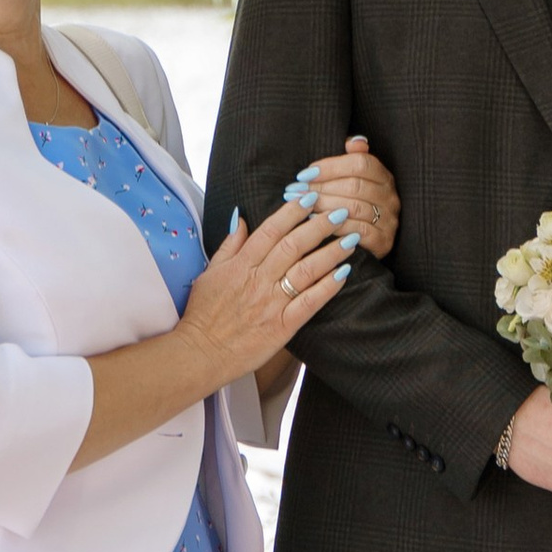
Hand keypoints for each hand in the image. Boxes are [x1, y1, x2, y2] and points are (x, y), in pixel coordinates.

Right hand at [177, 203, 352, 388]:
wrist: (201, 353)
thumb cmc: (203, 314)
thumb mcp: (209, 273)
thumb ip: (229, 245)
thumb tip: (241, 218)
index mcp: (240, 265)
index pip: (270, 230)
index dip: (292, 212)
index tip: (310, 198)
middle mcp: (258, 280)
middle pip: (294, 245)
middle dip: (320, 225)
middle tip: (340, 212)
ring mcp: (272, 303)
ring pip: (306, 270)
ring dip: (331, 252)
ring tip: (350, 239)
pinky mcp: (282, 326)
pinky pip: (310, 302)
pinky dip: (328, 287)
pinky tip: (344, 273)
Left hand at [284, 136, 398, 258]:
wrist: (369, 242)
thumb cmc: (355, 204)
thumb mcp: (355, 179)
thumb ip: (354, 158)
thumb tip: (354, 142)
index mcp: (384, 176)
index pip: (360, 163)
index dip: (330, 167)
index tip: (305, 174)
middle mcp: (390, 196)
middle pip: (355, 185)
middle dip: (321, 188)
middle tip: (296, 191)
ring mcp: (389, 219)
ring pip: (355, 208)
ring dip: (324, 206)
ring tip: (302, 206)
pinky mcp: (384, 241)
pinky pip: (359, 231)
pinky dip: (336, 227)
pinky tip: (318, 224)